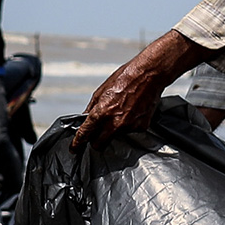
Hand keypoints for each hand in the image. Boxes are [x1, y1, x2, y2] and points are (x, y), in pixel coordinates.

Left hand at [74, 29, 211, 148]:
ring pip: (116, 137)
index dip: (78, 143)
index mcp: (102, 112)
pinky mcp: (141, 127)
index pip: (85, 133)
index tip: (74, 148)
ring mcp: (129, 126)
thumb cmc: (126, 78)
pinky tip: (131, 112)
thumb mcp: (101, 91)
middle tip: (96, 136)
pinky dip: (128, 125)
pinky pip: (130, 131)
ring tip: (121, 112)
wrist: (149, 75)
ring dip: (114, 130)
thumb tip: (85, 119)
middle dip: (96, 142)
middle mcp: (115, 122)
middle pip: (100, 144)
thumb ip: (92, 108)